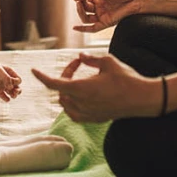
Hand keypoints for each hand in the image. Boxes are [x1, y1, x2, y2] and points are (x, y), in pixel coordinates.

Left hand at [0, 60, 21, 101]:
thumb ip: (6, 78)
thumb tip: (12, 87)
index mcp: (9, 72)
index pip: (18, 79)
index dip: (17, 82)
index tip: (12, 83)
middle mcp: (6, 79)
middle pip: (16, 87)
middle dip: (18, 90)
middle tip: (16, 92)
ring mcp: (2, 85)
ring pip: (11, 92)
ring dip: (14, 95)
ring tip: (12, 96)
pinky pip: (4, 96)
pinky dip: (6, 99)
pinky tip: (7, 99)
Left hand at [32, 52, 152, 122]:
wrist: (143, 99)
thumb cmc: (127, 79)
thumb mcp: (108, 62)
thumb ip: (90, 59)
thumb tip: (80, 56)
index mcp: (82, 88)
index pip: (54, 84)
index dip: (42, 77)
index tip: (34, 71)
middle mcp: (82, 103)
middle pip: (61, 90)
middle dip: (64, 75)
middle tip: (77, 63)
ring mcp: (87, 114)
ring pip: (66, 102)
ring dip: (67, 89)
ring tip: (80, 77)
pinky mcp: (94, 119)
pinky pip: (74, 113)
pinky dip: (72, 103)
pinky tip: (81, 94)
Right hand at [68, 0, 143, 32]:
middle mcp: (98, 7)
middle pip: (83, 7)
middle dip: (79, 2)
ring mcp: (101, 15)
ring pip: (85, 17)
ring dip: (80, 11)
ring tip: (79, 4)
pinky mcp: (106, 23)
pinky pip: (92, 28)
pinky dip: (83, 29)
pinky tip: (75, 27)